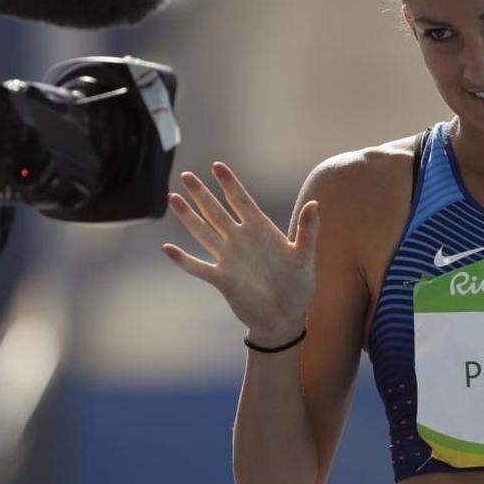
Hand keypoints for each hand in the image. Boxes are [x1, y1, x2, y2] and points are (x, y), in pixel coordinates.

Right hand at [161, 162, 319, 340]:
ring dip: (188, 217)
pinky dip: (183, 259)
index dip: (229, 183)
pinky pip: (199, 267)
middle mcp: (241, 240)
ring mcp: (229, 259)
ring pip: (203, 233)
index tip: (216, 166)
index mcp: (261, 230)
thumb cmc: (299, 286)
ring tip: (173, 198)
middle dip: (201, 194)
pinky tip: (167, 248)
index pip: (241, 200)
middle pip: (216, 211)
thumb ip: (308, 230)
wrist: (286, 318)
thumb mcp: (305, 256)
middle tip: (186, 175)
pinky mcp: (222, 279)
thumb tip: (315, 203)